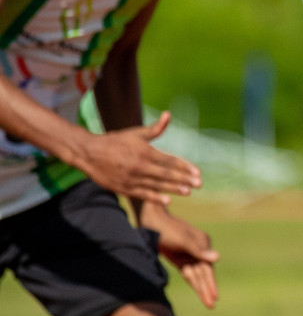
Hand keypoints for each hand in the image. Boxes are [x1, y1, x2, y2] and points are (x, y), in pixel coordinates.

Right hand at [77, 112, 200, 204]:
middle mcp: (139, 166)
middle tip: (199, 184)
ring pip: (156, 185)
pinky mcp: (123, 188)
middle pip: (166, 174)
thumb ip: (155, 128)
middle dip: (184, 179)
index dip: (185, 167)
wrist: (89, 154)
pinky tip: (167, 200)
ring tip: (188, 191)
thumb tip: (168, 114)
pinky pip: (142, 194)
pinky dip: (155, 197)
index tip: (198, 172)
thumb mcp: (136, 133)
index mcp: (145, 152)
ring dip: (173, 189)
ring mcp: (131, 179)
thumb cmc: (116, 141)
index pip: (170, 161)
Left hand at [139, 203, 219, 308]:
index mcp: (203, 243)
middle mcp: (198, 248)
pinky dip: (192, 280)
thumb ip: (199, 251)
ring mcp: (189, 251)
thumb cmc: (165, 229)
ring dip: (201, 287)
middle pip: (203, 272)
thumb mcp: (182, 240)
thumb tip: (217, 258)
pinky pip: (187, 270)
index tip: (214, 299)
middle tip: (212, 305)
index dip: (210, 285)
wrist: (149, 218)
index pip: (208, 269)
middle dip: (207, 289)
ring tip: (208, 302)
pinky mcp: (179, 255)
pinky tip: (197, 288)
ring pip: (196, 273)